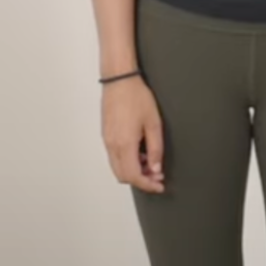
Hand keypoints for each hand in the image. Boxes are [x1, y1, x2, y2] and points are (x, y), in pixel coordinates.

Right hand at [102, 78, 164, 192]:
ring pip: (118, 168)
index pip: (134, 176)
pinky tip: (140, 153)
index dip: (147, 185)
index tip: (159, 185)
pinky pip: (115, 157)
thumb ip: (155, 149)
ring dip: (134, 171)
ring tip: (150, 163)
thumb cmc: (136, 96)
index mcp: (124, 144)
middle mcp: (112, 145)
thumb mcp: (154, 123)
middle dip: (141, 180)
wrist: (119, 80)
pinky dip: (127, 162)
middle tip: (157, 175)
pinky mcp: (106, 136)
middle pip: (123, 176)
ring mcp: (107, 141)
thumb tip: (156, 168)